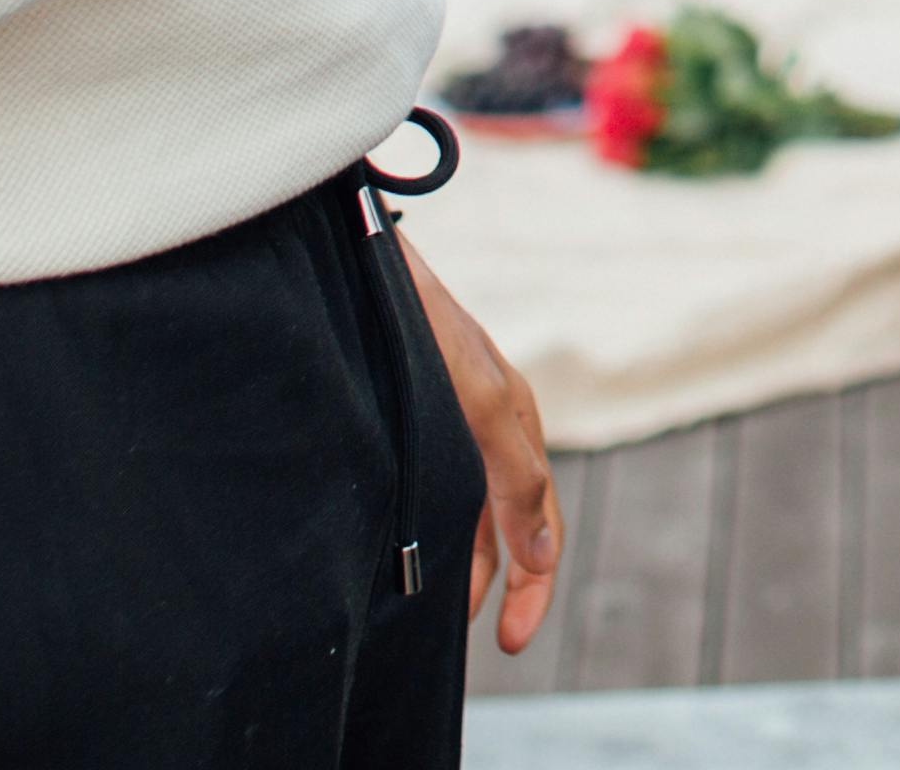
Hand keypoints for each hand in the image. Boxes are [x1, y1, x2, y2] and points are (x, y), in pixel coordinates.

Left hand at [394, 236, 558, 657]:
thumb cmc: (419, 323)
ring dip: (468, 558)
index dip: (531, 587)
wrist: (357, 257)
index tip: (509, 641)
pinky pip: (443, 480)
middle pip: (512, 521)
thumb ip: (514, 477)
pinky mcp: (420, 406)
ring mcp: (455, 413)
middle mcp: (491, 421)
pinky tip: (410, 544)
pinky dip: (438, 523)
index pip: (539, 524)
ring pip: (474, 506)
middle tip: (486, 639)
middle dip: (505, 582)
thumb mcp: (475, 402)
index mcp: (515, 421)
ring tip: (438, 610)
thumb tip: (543, 554)